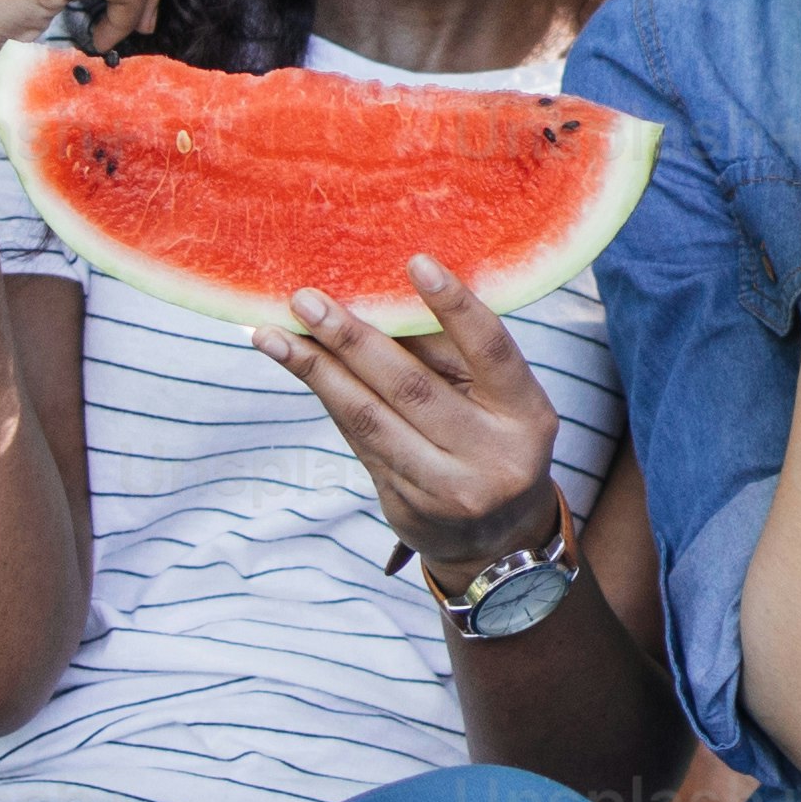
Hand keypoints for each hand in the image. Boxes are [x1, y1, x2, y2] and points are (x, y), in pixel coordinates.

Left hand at [265, 258, 573, 576]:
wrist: (496, 539)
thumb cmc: (494, 440)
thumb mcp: (498, 400)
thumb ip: (452, 356)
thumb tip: (383, 292)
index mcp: (527, 414)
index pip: (492, 351)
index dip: (456, 306)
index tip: (415, 262)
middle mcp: (493, 457)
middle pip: (412, 388)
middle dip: (353, 339)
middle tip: (307, 300)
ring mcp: (448, 489)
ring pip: (371, 419)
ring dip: (317, 371)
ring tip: (273, 334)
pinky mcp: (406, 505)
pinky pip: (358, 441)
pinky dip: (326, 397)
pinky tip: (295, 365)